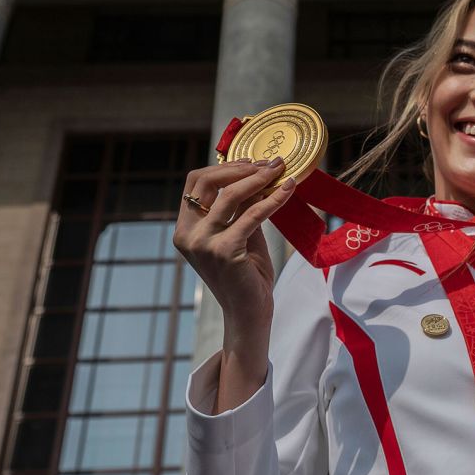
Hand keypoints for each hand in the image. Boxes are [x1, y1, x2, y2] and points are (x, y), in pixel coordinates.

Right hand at [172, 157, 296, 407]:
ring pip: (230, 195)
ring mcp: (203, 243)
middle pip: (207, 182)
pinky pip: (251, 216)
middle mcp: (188, 234)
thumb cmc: (246, 274)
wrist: (249, 313)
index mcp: (186, 228)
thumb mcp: (240, 233)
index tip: (253, 161)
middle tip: (271, 163)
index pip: (195, 182)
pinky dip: (272, 200)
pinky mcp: (224, 252)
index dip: (224, 166)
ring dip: (258, 179)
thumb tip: (258, 173)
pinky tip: (288, 191)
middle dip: (241, 167)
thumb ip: (241, 207)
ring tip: (281, 171)